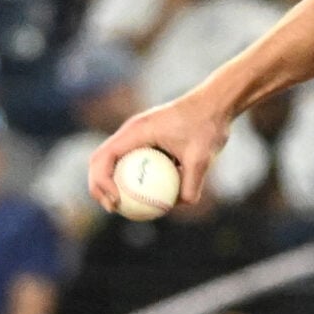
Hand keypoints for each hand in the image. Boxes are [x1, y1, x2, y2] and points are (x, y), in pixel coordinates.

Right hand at [89, 91, 228, 211]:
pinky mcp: (146, 142)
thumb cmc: (208, 126)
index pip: (104, 157)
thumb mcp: (203, 157)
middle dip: (98, 186)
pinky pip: (132, 163)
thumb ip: (191, 182)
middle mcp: (130, 132)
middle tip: (112, 208)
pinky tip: (146, 200)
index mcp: (135, 131)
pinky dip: (131, 180)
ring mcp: (136, 136)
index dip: (101, 181)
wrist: (215, 105)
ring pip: (114, 162)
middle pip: (100, 160)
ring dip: (110, 183)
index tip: (116, 201)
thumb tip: (180, 205)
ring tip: (122, 207)